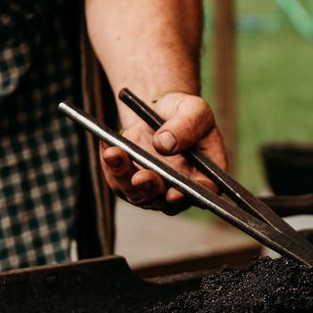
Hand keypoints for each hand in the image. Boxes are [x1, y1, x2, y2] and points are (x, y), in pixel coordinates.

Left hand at [100, 92, 227, 214]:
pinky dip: (110, 165)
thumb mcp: (194, 109)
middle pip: (165, 202)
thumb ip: (186, 126)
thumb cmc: (184, 112)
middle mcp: (180, 190)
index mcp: (205, 176)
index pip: (202, 193)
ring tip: (114, 154)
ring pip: (137, 194)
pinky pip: (117, 181)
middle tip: (141, 177)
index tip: (174, 193)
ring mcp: (154, 190)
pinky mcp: (131, 183)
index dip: (188, 196)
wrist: (160, 110)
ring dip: (124, 177)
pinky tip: (107, 145)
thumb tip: (164, 144)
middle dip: (152, 189)